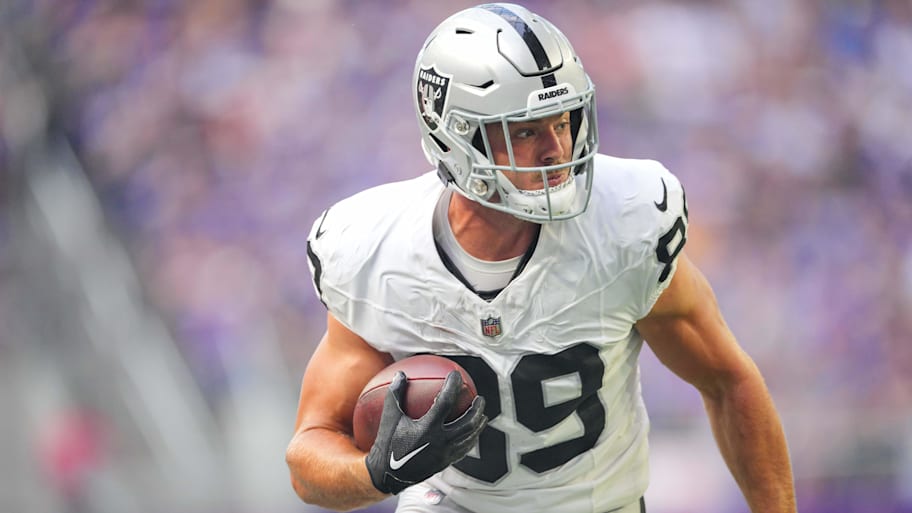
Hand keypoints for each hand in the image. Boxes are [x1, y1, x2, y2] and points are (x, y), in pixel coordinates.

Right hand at [364, 370, 486, 494]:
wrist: (388, 475)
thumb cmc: (387, 443)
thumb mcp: (389, 417)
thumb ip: (395, 394)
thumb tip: (400, 374)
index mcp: (427, 428)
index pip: (446, 401)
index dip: (453, 386)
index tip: (456, 375)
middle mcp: (440, 442)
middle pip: (468, 422)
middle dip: (477, 408)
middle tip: (480, 397)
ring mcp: (445, 454)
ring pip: (470, 437)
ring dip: (478, 424)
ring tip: (482, 414)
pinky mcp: (446, 463)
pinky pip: (464, 449)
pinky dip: (471, 438)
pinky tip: (471, 433)